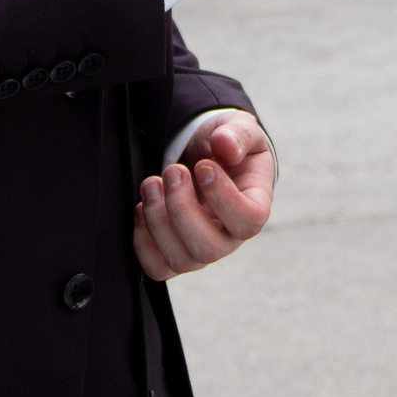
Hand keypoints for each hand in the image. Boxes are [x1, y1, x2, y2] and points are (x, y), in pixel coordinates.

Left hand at [134, 110, 274, 280]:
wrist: (205, 159)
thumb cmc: (226, 149)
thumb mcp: (239, 129)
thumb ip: (237, 134)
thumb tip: (225, 146)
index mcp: (254, 207)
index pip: (248, 221)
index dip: (223, 198)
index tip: (204, 166)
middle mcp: (229, 237)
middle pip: (209, 249)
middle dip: (181, 209)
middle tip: (173, 171)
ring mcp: (200, 249)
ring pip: (180, 259)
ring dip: (158, 220)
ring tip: (152, 183)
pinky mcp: (174, 255)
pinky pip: (157, 268)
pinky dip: (143, 240)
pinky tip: (143, 207)